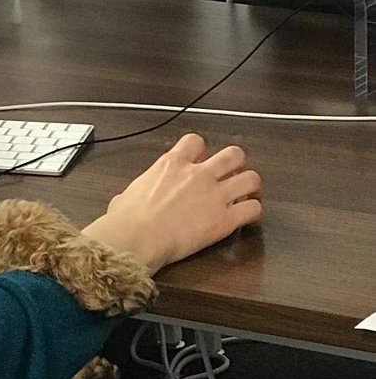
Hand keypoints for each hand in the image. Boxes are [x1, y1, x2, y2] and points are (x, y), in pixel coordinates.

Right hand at [80, 133, 261, 274]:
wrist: (138, 236)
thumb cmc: (127, 218)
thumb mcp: (126, 195)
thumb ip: (135, 192)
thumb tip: (125, 201)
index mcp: (172, 164)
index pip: (195, 141)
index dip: (200, 150)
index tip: (199, 161)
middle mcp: (199, 174)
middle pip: (233, 154)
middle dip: (236, 163)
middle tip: (231, 175)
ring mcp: (215, 195)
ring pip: (251, 178)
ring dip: (250, 185)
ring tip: (245, 195)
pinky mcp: (225, 219)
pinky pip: (253, 209)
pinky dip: (253, 211)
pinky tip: (246, 217)